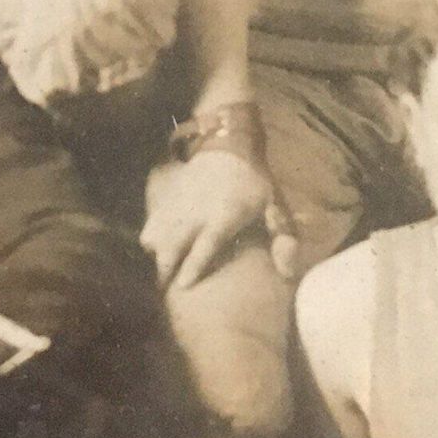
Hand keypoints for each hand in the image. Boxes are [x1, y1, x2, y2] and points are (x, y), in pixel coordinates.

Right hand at [141, 147, 298, 293]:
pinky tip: (155, 251)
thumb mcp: (275, 207)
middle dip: (165, 267)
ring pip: (156, 234)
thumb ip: (282, 238)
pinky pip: (150, 224)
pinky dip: (150, 239)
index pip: (205, 245)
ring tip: (160, 274)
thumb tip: (287, 274)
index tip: (183, 286)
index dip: (192, 267)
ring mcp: (178, 205)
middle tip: (165, 289)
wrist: (228, 148)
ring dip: (156, 255)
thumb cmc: (254, 185)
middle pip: (173, 243)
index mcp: (224, 216)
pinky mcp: (167, 200)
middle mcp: (197, 212)